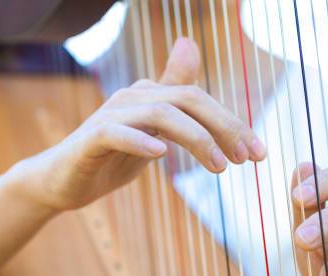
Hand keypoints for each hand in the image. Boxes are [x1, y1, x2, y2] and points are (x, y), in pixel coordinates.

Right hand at [14, 38, 265, 211]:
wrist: (67, 179)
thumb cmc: (116, 155)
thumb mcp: (156, 130)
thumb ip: (177, 98)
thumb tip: (189, 43)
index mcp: (154, 95)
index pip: (202, 100)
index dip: (235, 124)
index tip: (260, 153)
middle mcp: (135, 98)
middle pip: (188, 100)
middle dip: (224, 128)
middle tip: (246, 159)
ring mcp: (112, 116)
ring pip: (161, 115)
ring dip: (196, 139)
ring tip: (219, 167)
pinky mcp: (91, 139)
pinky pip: (116, 133)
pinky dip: (140, 142)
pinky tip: (161, 155)